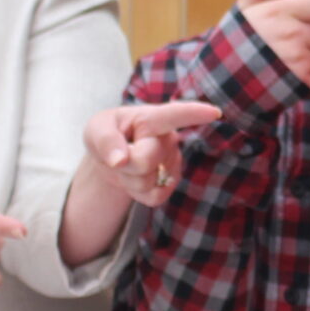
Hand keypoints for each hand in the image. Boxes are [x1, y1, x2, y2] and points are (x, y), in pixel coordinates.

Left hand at [83, 101, 222, 206]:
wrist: (112, 159)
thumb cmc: (106, 137)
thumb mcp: (95, 131)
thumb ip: (105, 141)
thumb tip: (120, 160)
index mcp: (150, 118)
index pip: (174, 115)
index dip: (195, 113)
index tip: (214, 113)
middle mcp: (168, 137)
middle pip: (143, 161)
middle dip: (124, 164)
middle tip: (119, 156)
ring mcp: (173, 160)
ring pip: (147, 182)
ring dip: (129, 180)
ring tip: (128, 166)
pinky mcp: (173, 181)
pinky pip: (155, 197)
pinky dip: (138, 195)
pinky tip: (137, 180)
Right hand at [239, 0, 309, 87]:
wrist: (221, 79)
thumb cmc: (237, 41)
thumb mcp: (245, 11)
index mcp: (281, 11)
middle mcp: (290, 31)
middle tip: (286, 49)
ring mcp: (294, 56)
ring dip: (306, 66)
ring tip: (279, 64)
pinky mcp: (297, 79)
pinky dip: (302, 84)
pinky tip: (281, 80)